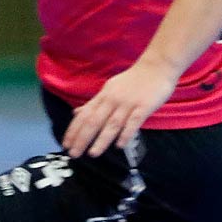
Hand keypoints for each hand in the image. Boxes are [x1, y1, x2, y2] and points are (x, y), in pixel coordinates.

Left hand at [61, 59, 179, 157]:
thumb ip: (94, 103)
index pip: (84, 115)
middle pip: (94, 120)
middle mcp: (112, 100)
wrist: (156, 67)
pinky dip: (126, 134)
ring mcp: (128, 103)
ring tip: (92, 154)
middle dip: (82, 138)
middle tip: (74, 153)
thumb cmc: (133, 80)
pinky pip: (133, 122)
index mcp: (103, 96)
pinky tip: (119, 145)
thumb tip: (76, 113)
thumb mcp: (110, 88)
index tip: (65, 144)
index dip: (74, 130)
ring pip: (112, 123)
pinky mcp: (143, 107)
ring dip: (101, 139)